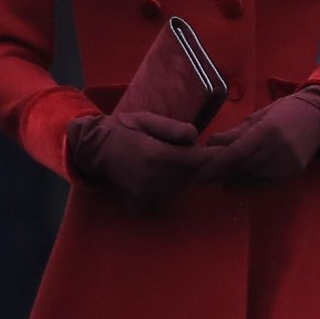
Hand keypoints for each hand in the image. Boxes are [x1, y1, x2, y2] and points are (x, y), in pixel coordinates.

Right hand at [65, 111, 201, 204]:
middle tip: (189, 147)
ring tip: (173, 155)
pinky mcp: (143, 200)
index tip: (224, 150)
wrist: (95, 149)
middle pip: (191, 173)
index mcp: (155, 155)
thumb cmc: (123, 129)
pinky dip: (174, 181)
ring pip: (183, 184)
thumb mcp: (147, 118)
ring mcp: (147, 192)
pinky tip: (165, 169)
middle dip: (197, 161)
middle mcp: (153, 178)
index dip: (212, 156)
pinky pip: (170, 191)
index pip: (194, 159)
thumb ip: (172, 128)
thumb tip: (194, 137)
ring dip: (186, 172)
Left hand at [200, 86, 319, 187]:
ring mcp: (286, 164)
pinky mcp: (291, 174)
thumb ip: (235, 132)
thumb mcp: (258, 117)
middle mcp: (277, 150)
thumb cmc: (284, 112)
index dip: (216, 167)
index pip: (236, 154)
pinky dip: (248, 183)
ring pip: (251, 180)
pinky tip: (239, 179)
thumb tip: (210, 143)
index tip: (198, 175)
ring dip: (233, 180)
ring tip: (220, 177)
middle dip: (221, 175)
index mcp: (267, 131)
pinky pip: (264, 184)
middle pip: (242, 169)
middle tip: (204, 176)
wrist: (318, 118)